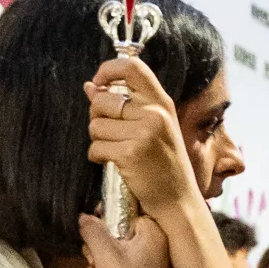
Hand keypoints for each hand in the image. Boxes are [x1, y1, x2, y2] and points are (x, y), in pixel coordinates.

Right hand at [79, 214, 173, 267]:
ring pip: (109, 258)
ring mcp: (147, 266)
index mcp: (153, 233)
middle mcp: (154, 247)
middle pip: (113, 236)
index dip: (105, 219)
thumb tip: (84, 217)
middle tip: (97, 263)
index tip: (93, 230)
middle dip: (96, 253)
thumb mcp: (105, 255)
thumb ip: (92, 231)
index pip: (125, 210)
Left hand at [85, 56, 198, 214]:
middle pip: (102, 100)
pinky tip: (117, 164)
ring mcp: (143, 134)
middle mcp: (155, 114)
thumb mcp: (152, 127)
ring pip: (95, 126)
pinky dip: (99, 158)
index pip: (132, 67)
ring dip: (99, 141)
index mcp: (162, 103)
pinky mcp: (130, 154)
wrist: (178, 200)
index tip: (100, 83)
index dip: (108, 69)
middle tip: (114, 134)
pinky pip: (95, 148)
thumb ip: (123, 104)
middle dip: (97, 117)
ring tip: (119, 151)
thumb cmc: (164, 163)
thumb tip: (90, 86)